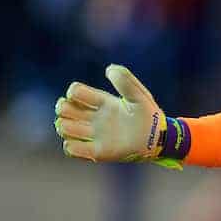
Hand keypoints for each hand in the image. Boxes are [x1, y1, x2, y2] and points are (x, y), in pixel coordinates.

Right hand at [54, 64, 178, 166]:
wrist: (158, 139)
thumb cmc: (149, 115)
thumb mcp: (139, 95)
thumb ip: (125, 81)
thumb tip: (108, 69)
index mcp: (102, 102)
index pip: (76, 92)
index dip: (74, 92)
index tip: (83, 95)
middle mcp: (94, 117)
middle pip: (64, 109)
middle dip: (62, 108)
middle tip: (75, 112)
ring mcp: (95, 134)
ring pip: (64, 128)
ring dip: (65, 126)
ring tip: (80, 128)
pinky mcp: (97, 151)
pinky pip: (72, 149)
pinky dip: (71, 146)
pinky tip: (84, 142)